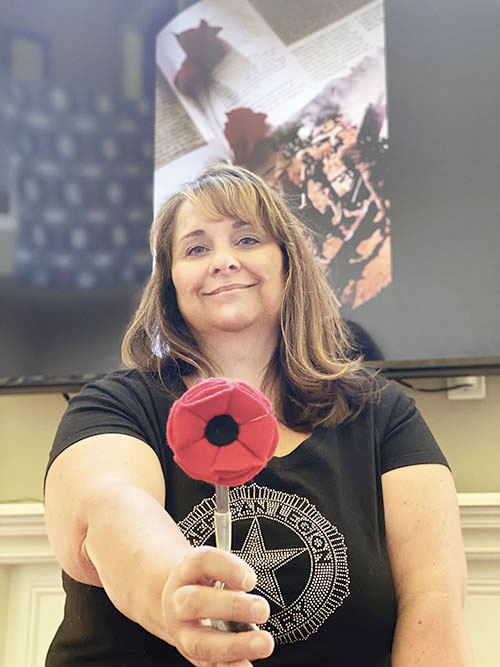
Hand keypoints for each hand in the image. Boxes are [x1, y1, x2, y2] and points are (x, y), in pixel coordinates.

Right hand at [161, 546, 274, 665]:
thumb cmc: (205, 582)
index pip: (201, 561)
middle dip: (232, 607)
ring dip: (236, 645)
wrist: (177, 603)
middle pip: (195, 602)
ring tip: (264, 643)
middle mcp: (178, 600)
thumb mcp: (214, 567)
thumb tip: (250, 590)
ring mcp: (181, 631)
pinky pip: (209, 665)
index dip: (228, 568)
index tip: (251, 580)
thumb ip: (232, 574)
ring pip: (200, 642)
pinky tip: (247, 665)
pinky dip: (231, 666)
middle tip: (262, 610)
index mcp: (186, 571)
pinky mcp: (191, 654)